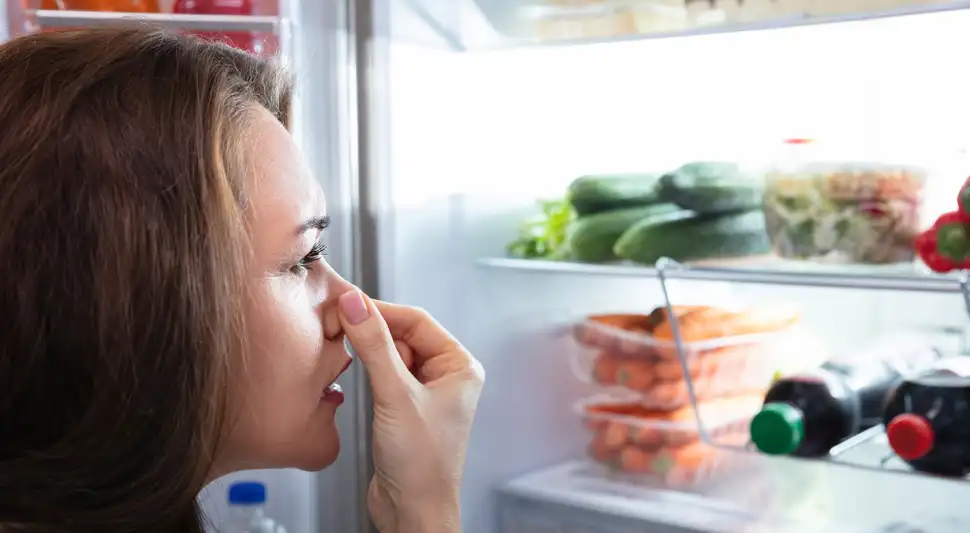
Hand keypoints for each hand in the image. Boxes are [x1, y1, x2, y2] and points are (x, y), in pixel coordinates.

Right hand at [337, 291, 484, 532]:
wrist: (413, 512)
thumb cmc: (422, 465)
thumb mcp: (395, 395)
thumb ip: (374, 346)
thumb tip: (356, 305)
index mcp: (460, 367)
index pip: (418, 320)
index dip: (382, 309)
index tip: (349, 302)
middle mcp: (447, 377)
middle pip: (404, 334)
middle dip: (373, 329)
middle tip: (339, 322)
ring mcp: (425, 393)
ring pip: (392, 354)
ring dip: (369, 350)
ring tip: (343, 345)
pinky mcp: (405, 409)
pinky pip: (385, 375)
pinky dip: (368, 370)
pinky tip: (353, 371)